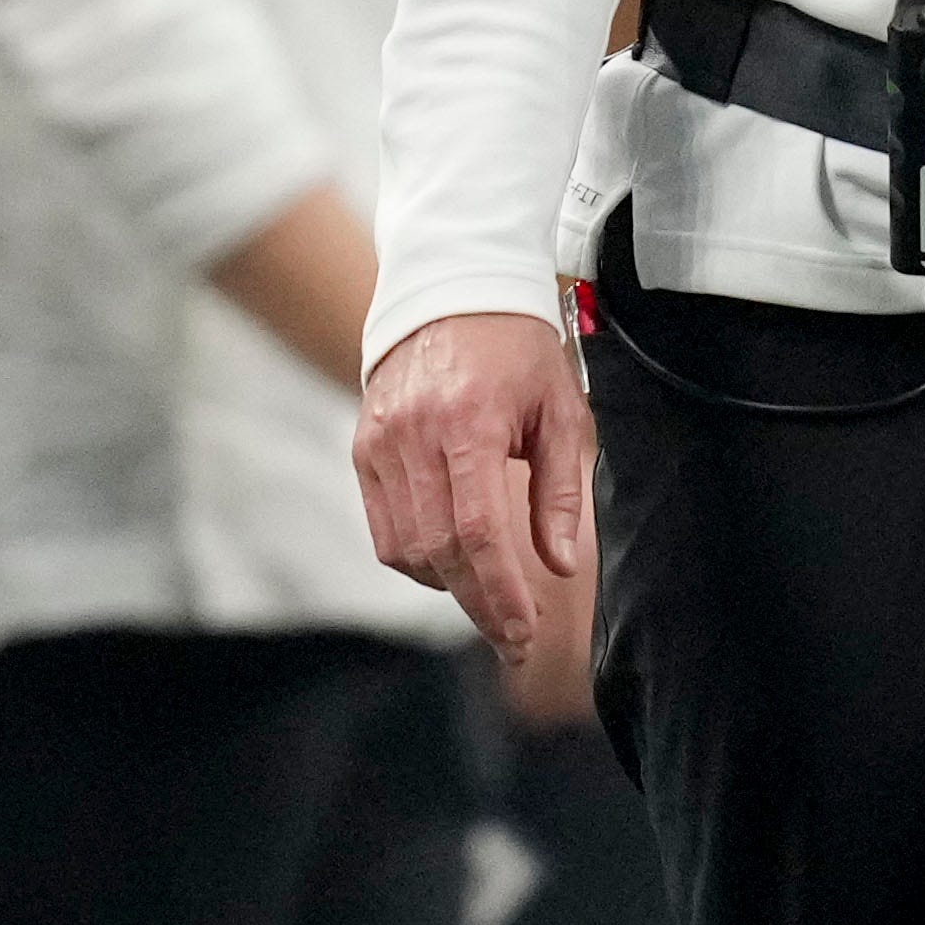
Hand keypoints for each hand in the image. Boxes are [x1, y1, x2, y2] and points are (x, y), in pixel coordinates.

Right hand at [355, 309, 595, 659]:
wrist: (451, 286)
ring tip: (488, 596)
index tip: (523, 634)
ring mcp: (381, 441)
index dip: (501, 594)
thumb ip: (560, 492)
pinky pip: (383, 527)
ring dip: (448, 585)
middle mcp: (415, 435)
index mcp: (470, 423)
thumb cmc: (518, 349)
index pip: (479, 534)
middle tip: (513, 638)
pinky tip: (450, 562)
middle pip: (440, 551)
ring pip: (406, 548)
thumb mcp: (560, 410)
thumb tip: (561, 565)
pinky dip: (416, 558)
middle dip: (479, 605)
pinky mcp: (363, 446)